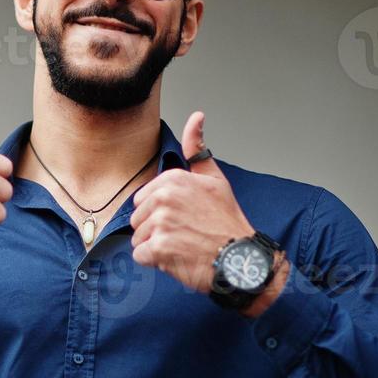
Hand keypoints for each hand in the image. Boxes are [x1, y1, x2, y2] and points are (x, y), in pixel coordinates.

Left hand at [129, 111, 258, 295]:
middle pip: (138, 219)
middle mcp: (164, 198)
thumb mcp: (213, 178)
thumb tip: (196, 116)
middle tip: (184, 232)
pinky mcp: (159, 247)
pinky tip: (178, 256)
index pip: (143, 200)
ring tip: (183, 244)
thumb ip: (197, 149)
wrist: (239, 258)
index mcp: (173, 180)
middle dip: (155, 230)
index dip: (160, 213)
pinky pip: (140, 256)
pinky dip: (156, 261)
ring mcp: (161, 223)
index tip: (183, 217)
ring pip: (138, 238)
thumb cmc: (226, 221)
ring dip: (156, 246)